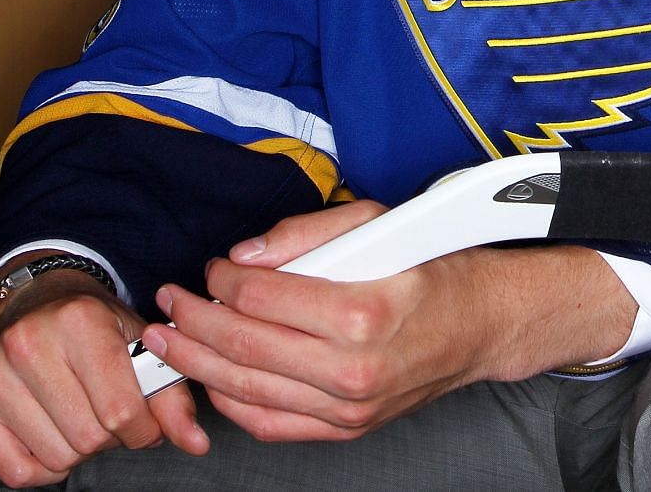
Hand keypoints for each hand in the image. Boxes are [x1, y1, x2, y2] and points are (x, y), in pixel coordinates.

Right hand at [0, 265, 210, 486]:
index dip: (142, 428)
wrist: (35, 297)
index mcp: (79, 322)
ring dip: (76, 449)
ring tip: (77, 413)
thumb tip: (194, 440)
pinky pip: (16, 471)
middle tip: (105, 409)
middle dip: (109, 436)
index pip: (121, 412)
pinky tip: (49, 430)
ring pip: (55, 458)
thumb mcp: (140, 342)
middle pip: (89, 438)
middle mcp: (29, 343)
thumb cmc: (90, 321)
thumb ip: (172, 394)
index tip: (140, 418)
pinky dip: (41, 465)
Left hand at [140, 199, 633, 443]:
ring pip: (249, 391)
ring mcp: (350, 407)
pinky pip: (271, 424)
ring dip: (198, 364)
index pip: (263, 297)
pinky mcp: (348, 427)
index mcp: (364, 311)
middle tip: (168, 303)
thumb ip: (306, 233)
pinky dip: (232, 404)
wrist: (482, 324)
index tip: (211, 267)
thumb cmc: (433, 268)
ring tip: (169, 342)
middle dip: (194, 322)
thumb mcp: (377, 224)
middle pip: (245, 348)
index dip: (223, 281)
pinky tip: (212, 380)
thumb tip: (244, 255)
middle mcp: (355, 368)